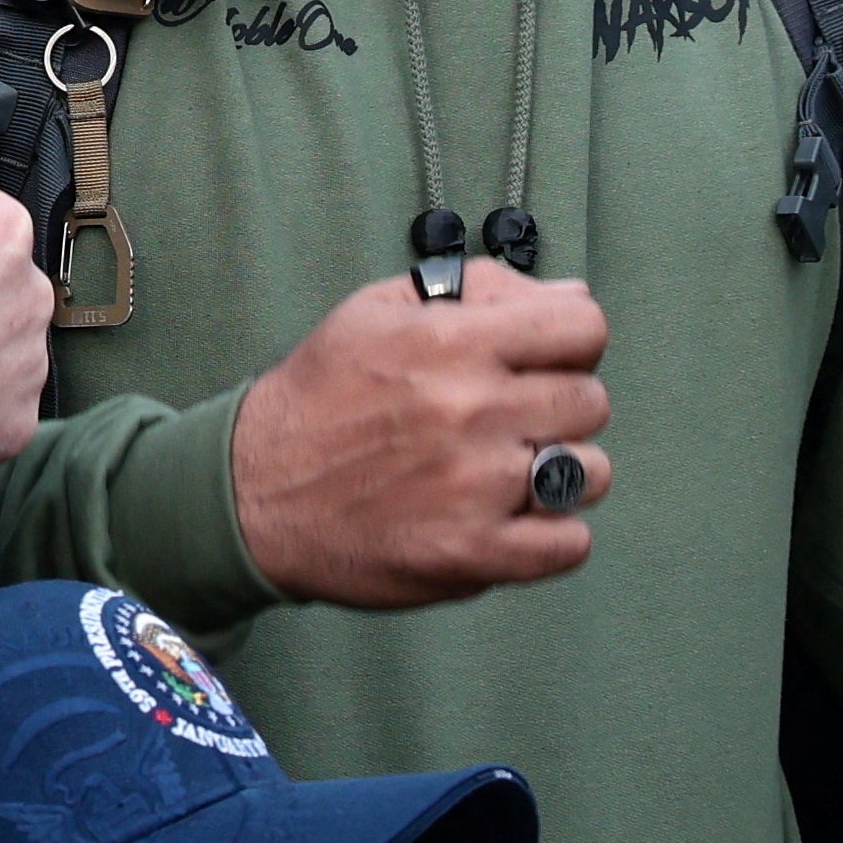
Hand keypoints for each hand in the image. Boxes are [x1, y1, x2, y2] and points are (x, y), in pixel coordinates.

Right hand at [228, 261, 614, 605]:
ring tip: (512, 472)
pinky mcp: (471, 553)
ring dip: (561, 472)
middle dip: (560, 405)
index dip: (570, 340)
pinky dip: (552, 535)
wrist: (252, 493)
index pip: (584, 326)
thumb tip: (568, 292)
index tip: (542, 359)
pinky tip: (514, 519)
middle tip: (514, 419)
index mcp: (452, 342)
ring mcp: (476, 487)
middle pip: (591, 400)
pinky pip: (569, 544)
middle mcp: (470, 410)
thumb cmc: (318, 398)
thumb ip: (477, 289)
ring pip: (589, 473)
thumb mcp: (377, 310)